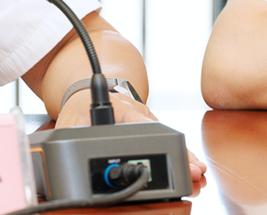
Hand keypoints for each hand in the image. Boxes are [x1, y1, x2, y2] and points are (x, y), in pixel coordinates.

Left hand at [57, 91, 207, 181]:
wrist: (86, 95)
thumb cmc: (80, 108)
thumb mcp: (69, 122)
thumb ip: (70, 135)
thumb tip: (70, 148)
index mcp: (120, 108)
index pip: (140, 121)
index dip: (157, 136)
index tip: (171, 146)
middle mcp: (138, 112)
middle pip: (162, 132)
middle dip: (180, 152)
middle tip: (195, 169)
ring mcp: (147, 120)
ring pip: (168, 138)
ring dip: (183, 155)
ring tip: (197, 171)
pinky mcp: (150, 128)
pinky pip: (167, 141)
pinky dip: (179, 154)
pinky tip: (189, 167)